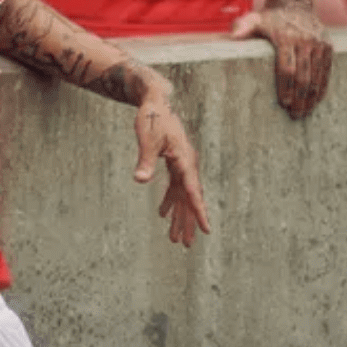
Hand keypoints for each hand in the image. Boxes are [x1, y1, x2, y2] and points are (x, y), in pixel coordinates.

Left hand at [133, 91, 209, 247]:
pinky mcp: (175, 162)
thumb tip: (139, 181)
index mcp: (184, 160)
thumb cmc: (152, 118)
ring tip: (175, 238)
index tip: (207, 230)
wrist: (156, 102)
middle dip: (188, 222)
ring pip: (183, 196)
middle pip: (190, 198)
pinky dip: (170, 201)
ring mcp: (182, 164)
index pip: (193, 191)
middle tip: (185, 244)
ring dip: (180, 216)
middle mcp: (187, 165)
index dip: (199, 212)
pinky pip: (175, 187)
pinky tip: (163, 214)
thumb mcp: (146, 138)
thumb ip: (145, 160)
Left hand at [229, 2, 331, 118]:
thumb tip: (232, 38)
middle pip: (304, 76)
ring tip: (304, 112)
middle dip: (299, 98)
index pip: (287, 68)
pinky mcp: (328, 47)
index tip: (283, 103)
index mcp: (286, 38)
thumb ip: (243, 27)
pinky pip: (327, 71)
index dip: (285, 87)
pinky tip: (316, 100)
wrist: (295, 4)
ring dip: (311, 97)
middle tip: (294, 114)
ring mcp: (318, 45)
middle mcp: (305, 42)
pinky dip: (322, 87)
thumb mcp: (254, 19)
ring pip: (317, 76)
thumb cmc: (270, 17)